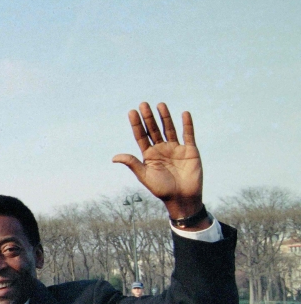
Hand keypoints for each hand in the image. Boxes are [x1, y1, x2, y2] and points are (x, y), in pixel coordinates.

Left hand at [112, 103, 205, 221]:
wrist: (182, 198)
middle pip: (154, 129)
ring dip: (165, 117)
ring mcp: (176, 148)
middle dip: (148, 117)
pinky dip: (187, 124)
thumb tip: (113, 157)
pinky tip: (184, 113)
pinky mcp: (190, 151)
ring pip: (169, 129)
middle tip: (143, 104)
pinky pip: (188, 135)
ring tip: (160, 105)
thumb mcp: (145, 176)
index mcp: (149, 155)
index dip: (137, 124)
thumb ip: (132, 164)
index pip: (141, 136)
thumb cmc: (162, 190)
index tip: (132, 112)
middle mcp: (162, 149)